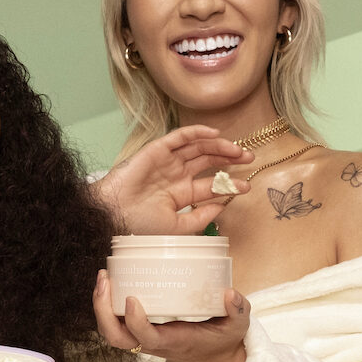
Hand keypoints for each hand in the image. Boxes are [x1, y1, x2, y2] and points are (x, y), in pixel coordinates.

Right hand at [92, 125, 252, 234]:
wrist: (112, 215)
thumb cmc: (138, 225)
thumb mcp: (177, 228)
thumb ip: (201, 218)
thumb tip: (223, 206)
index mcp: (181, 194)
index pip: (211, 185)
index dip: (229, 184)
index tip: (246, 186)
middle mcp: (176, 175)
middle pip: (209, 162)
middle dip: (230, 159)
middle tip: (249, 159)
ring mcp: (168, 161)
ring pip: (199, 148)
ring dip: (220, 146)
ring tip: (238, 150)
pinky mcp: (157, 150)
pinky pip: (180, 137)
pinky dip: (198, 132)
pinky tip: (215, 135)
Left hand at [93, 269, 250, 361]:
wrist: (215, 361)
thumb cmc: (223, 341)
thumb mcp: (238, 326)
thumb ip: (238, 309)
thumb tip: (229, 293)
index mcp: (175, 341)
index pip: (147, 337)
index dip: (135, 321)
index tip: (131, 298)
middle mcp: (154, 342)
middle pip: (117, 337)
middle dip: (103, 311)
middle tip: (105, 280)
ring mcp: (145, 339)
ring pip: (112, 333)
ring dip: (101, 307)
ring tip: (103, 279)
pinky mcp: (142, 333)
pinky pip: (117, 325)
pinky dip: (107, 307)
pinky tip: (110, 285)